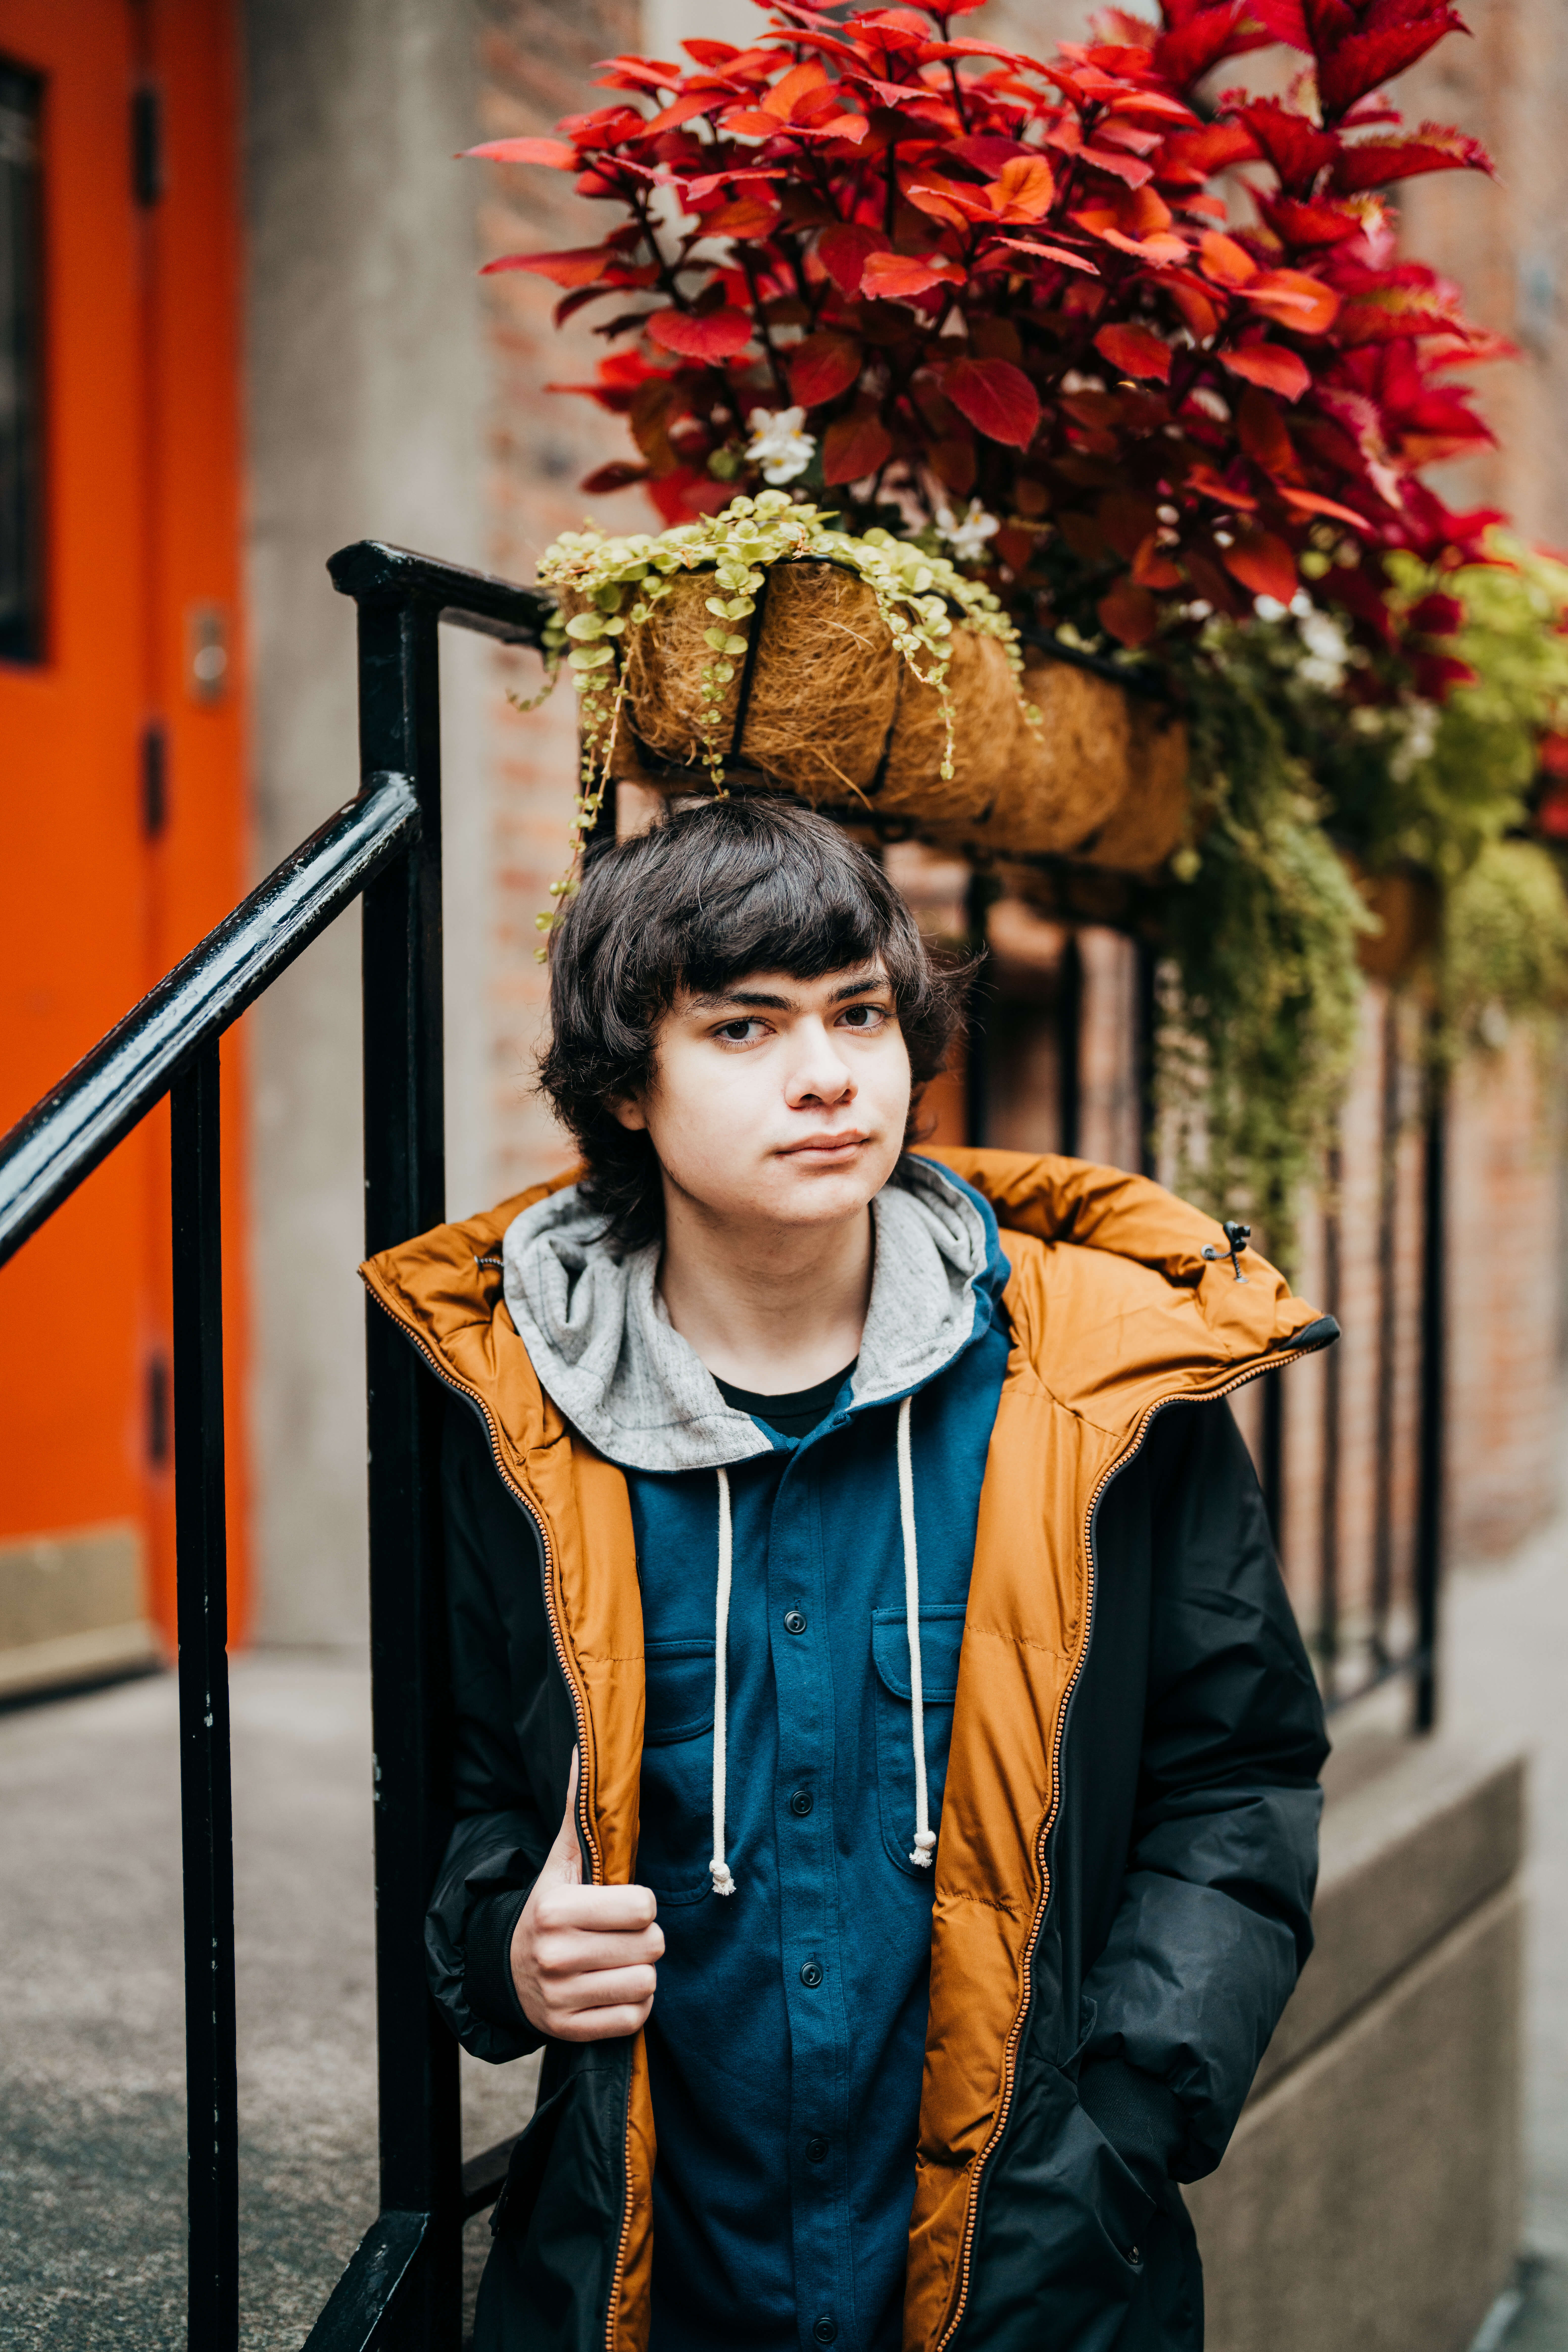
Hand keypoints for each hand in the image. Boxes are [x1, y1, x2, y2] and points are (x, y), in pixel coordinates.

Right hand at [510, 1750, 662, 2040]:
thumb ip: (580, 1811)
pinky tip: (610, 1986)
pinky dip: (632, 2004)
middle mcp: (555, 1956)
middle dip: (644, 1937)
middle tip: (621, 1934)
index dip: (639, 1904)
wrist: (506, 1970)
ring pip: (647, 1982)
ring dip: (639, 1971)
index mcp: (555, 1910)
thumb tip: (585, 1748)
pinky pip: (635, 2018)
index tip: (621, 1904)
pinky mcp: (570, 2031)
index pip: (643, 1906)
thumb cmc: (550, 1907)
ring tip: (615, 1960)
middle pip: (652, 1945)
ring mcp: (562, 1998)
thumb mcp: (561, 1861)